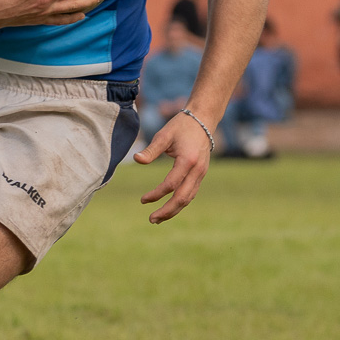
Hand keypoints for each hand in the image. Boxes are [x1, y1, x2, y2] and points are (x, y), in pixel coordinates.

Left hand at [133, 108, 213, 222]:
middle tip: (151, 220)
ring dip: (174, 210)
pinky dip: (180, 203)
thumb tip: (136, 160)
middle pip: (183, 198)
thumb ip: (151, 150)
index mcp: (188, 160)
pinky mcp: (201, 174)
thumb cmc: (180, 126)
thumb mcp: (164, 135)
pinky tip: (169, 208)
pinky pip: (191, 193)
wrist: (203, 120)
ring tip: (158, 218)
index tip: (143, 200)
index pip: (171, 185)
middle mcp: (197, 170)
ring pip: (188, 198)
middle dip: (167, 211)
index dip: (156, 195)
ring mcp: (201, 173)